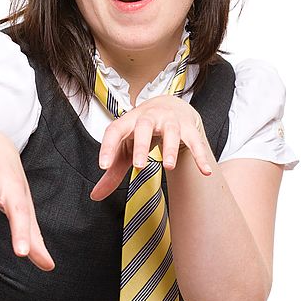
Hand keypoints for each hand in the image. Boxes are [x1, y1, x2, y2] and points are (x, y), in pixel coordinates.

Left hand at [91, 95, 215, 201]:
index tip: (103, 166)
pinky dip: (200, 156)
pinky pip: (195, 141)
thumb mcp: (125, 148)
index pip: (114, 131)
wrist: (168, 104)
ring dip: (170, 149)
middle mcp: (148, 118)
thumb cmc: (141, 130)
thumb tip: (95, 195)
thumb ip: (112, 171)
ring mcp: (169, 120)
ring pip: (171, 131)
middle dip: (141, 146)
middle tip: (138, 166)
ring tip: (169, 167)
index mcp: (129, 122)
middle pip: (144, 127)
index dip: (107, 147)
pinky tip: (205, 171)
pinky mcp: (187, 127)